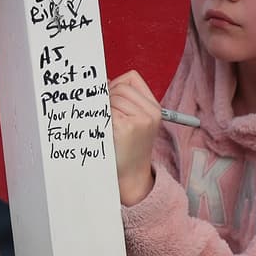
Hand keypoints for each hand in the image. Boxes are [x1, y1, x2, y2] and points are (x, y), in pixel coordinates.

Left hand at [110, 70, 160, 206]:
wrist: (131, 176)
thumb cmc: (128, 148)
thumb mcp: (136, 121)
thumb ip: (124, 100)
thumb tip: (101, 82)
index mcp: (154, 108)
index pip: (132, 78)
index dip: (116, 85)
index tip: (110, 99)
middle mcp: (150, 112)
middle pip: (119, 87)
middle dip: (107, 98)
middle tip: (105, 117)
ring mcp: (140, 120)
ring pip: (112, 98)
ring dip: (103, 109)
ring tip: (107, 126)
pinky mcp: (126, 127)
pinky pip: (106, 111)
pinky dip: (100, 119)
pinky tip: (104, 132)